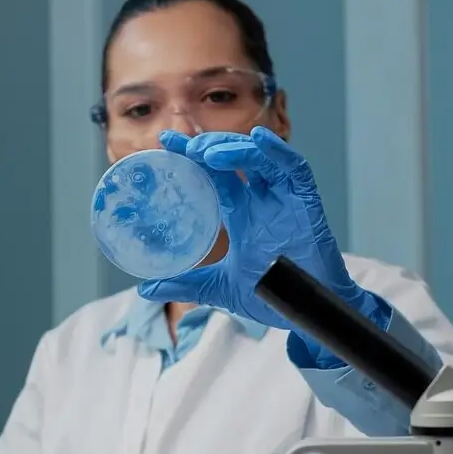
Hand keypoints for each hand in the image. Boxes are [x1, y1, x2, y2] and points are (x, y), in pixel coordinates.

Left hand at [137, 127, 388, 358]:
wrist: (307, 313)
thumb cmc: (272, 295)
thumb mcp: (221, 288)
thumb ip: (187, 285)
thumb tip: (145, 289)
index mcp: (241, 212)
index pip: (213, 174)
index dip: (191, 155)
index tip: (164, 140)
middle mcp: (262, 199)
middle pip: (234, 158)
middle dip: (209, 145)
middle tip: (183, 144)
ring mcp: (285, 198)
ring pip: (260, 157)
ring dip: (235, 149)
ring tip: (207, 153)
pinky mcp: (307, 203)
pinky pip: (295, 169)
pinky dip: (278, 152)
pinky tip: (258, 139)